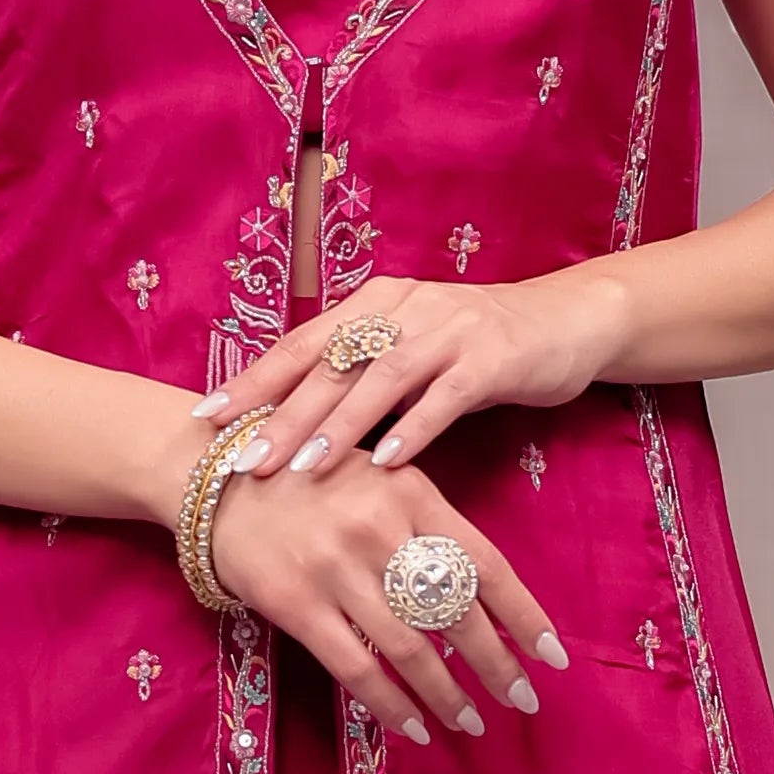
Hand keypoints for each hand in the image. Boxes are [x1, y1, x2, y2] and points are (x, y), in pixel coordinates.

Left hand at [200, 267, 625, 486]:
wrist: (567, 320)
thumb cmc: (478, 347)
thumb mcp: (412, 353)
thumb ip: (361, 380)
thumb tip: (291, 428)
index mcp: (376, 304)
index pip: (302, 342)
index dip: (254, 379)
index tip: (206, 418)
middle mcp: (406, 307)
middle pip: (333, 362)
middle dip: (283, 412)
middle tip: (242, 459)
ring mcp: (451, 328)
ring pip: (383, 377)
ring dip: (341, 425)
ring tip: (303, 468)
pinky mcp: (493, 356)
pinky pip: (447, 394)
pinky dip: (416, 427)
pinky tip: (387, 463)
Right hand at [205, 431, 566, 749]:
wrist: (214, 479)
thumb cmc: (309, 480)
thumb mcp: (379, 479)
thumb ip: (426, 526)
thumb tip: (480, 600)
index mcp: (411, 492)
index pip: (486, 566)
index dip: (525, 617)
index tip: (553, 657)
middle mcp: (379, 529)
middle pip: (456, 614)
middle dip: (497, 666)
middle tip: (521, 702)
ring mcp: (336, 568)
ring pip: (411, 650)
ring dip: (447, 696)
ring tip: (470, 722)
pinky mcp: (296, 604)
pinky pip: (358, 669)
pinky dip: (393, 706)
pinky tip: (415, 729)